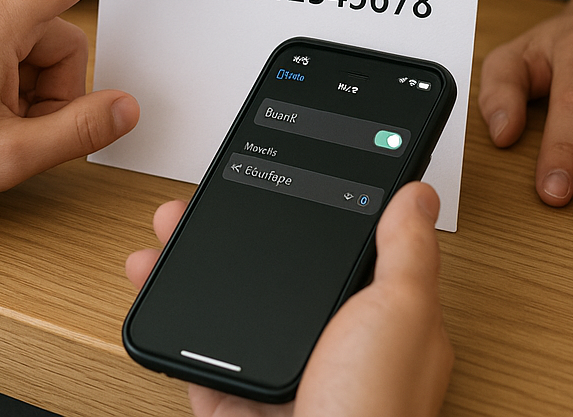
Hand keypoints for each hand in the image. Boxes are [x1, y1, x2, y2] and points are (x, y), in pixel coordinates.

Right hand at [126, 183, 451, 416]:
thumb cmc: (374, 415)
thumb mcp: (401, 314)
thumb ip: (406, 251)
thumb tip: (416, 193)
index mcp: (376, 324)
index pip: (334, 251)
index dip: (299, 212)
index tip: (269, 179)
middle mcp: (330, 350)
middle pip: (272, 276)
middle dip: (227, 235)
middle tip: (191, 206)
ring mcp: (283, 378)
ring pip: (228, 310)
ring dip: (187, 267)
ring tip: (160, 241)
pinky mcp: (240, 407)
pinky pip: (197, 361)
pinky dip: (171, 327)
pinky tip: (156, 293)